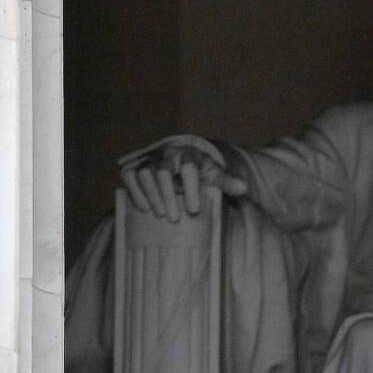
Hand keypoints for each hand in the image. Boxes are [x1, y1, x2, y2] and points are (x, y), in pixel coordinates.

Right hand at [119, 136, 246, 221]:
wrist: (179, 162)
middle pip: (164, 171)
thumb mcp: (214, 176)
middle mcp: (167, 153)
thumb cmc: (199, 172)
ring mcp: (149, 159)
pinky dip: (134, 191)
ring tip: (160, 215)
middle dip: (169, 196)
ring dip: (151, 194)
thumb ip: (227, 181)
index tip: (194, 210)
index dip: (191, 188)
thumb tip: (244, 188)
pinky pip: (129, 175)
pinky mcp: (134, 166)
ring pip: (145, 172)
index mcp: (189, 154)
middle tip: (175, 219)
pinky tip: (143, 209)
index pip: (189, 167)